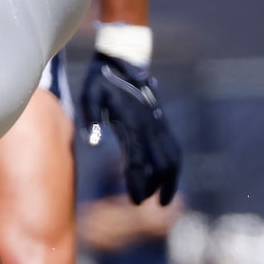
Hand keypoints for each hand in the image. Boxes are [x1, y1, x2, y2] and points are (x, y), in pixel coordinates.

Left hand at [80, 52, 182, 204]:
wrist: (121, 59)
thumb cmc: (101, 79)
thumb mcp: (89, 96)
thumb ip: (91, 119)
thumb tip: (93, 144)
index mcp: (134, 122)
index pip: (141, 161)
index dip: (140, 183)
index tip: (135, 201)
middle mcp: (151, 124)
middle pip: (164, 164)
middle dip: (158, 188)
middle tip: (142, 204)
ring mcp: (158, 123)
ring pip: (173, 157)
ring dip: (171, 180)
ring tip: (163, 201)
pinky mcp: (160, 121)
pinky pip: (172, 148)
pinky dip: (172, 166)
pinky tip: (166, 178)